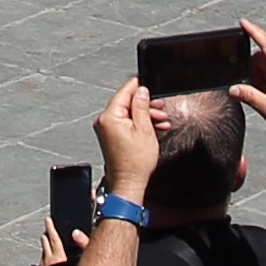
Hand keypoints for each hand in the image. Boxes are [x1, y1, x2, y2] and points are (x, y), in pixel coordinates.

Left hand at [90, 73, 164, 198]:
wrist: (129, 183)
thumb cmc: (135, 163)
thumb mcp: (144, 129)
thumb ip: (142, 106)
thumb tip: (141, 91)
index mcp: (110, 117)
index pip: (124, 92)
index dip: (138, 86)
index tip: (147, 82)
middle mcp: (104, 121)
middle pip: (126, 103)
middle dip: (145, 104)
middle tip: (160, 107)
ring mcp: (107, 129)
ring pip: (128, 113)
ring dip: (145, 115)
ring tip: (161, 120)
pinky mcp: (111, 136)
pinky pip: (126, 123)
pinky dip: (139, 124)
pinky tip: (153, 127)